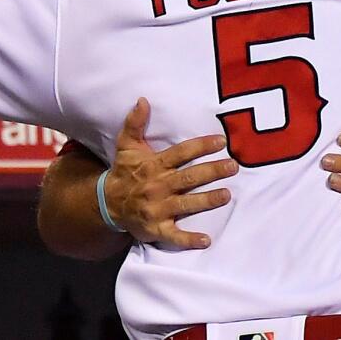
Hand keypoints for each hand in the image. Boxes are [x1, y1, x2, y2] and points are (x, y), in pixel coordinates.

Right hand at [104, 98, 238, 248]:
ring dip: (207, 200)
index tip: (221, 141)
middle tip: (233, 166)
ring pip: (187, 204)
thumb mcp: (126, 145)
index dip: (201, 146)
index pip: (181, 153)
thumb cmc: (124, 172)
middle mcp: (158, 186)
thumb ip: (135, 123)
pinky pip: (174, 236)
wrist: (107, 203)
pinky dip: (189, 240)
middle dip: (212, 171)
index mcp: (154, 165)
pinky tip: (206, 240)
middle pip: (189, 178)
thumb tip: (143, 100)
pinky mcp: (156, 229)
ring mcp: (158, 209)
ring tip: (227, 194)